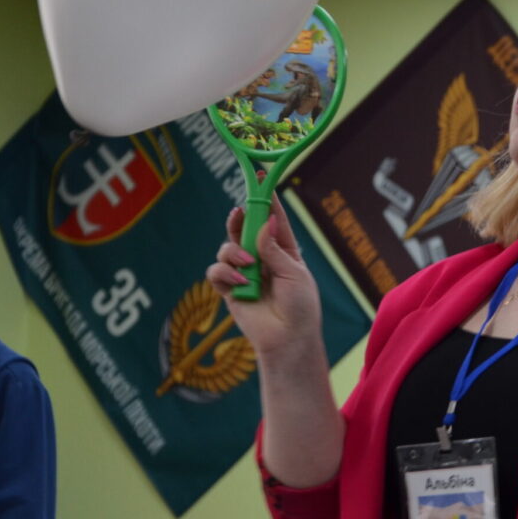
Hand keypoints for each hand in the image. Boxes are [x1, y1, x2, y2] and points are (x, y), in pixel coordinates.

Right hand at [205, 191, 321, 359]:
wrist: (288, 340)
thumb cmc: (300, 307)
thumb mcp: (294, 274)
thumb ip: (274, 250)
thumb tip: (264, 223)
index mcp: (283, 249)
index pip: (272, 219)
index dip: (266, 199)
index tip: (261, 178)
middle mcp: (261, 257)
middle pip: (244, 228)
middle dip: (239, 218)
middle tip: (239, 213)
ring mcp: (244, 272)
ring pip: (226, 248)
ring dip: (233, 252)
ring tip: (248, 266)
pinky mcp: (230, 289)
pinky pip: (217, 272)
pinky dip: (226, 273)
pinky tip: (240, 283)